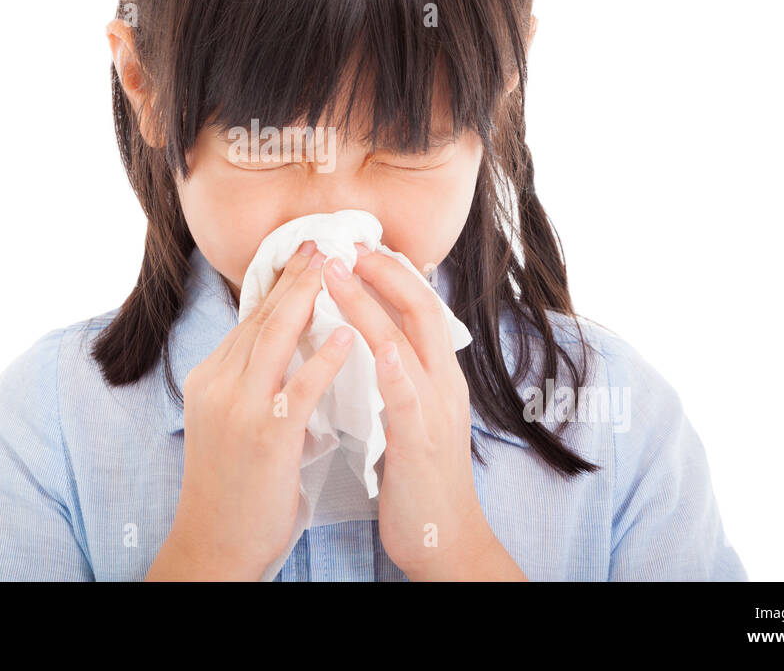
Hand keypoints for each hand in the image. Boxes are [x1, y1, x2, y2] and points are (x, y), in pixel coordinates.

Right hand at [147, 241, 354, 580]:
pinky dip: (323, 358)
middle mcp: (218, 385)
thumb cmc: (233, 487)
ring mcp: (238, 410)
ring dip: (306, 298)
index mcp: (210, 379)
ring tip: (335, 266)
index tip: (304, 253)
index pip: (249, 319)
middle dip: (294, 276)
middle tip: (322, 241)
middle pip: (261, 318)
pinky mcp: (265, 438)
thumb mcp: (231, 422)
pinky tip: (347, 334)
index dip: (279, 282)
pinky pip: (298, 388)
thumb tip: (288, 347)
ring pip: (274, 339)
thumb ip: (253, 383)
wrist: (214, 544)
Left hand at [321, 245, 527, 580]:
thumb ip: (399, 379)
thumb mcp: (414, 416)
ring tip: (336, 272)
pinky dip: (392, 368)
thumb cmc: (421, 481)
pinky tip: (375, 347)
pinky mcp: (421, 441)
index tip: (359, 246)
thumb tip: (373, 343)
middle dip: (382, 271)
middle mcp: (443, 383)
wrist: (447, 541)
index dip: (392, 273)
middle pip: (420, 308)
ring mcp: (435, 410)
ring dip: (369, 302)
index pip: (420, 308)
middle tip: (346, 243)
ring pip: (405, 341)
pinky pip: (407, 396)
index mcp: (438, 377)